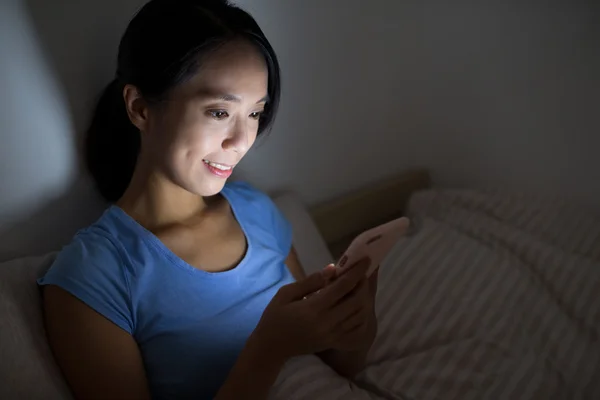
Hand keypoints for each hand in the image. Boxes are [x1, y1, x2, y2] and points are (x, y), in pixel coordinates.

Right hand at [252, 259, 369, 359]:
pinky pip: (356, 332)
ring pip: (360, 316)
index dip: (356, 272)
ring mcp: (332, 335)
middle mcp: (327, 322)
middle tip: (363, 274)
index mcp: (313, 308)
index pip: (342, 287)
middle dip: (363, 285)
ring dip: (365, 300)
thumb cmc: (275, 316)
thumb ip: (309, 282)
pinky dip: (362, 319)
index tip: (366, 261)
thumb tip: (332, 269)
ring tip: (361, 288)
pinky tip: (359, 308)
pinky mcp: (334, 343)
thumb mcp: (286, 293)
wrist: (272, 347)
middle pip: (356, 301)